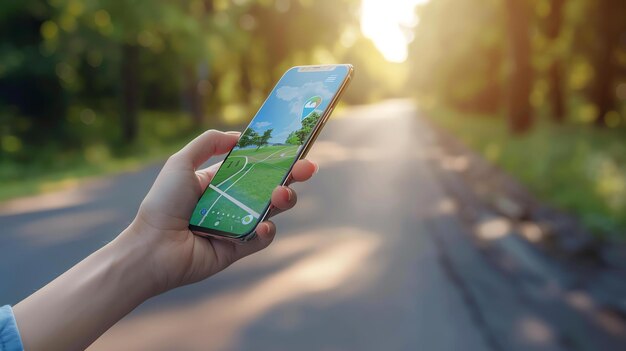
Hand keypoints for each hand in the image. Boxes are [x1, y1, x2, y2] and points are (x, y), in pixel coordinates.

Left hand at [119, 130, 316, 293]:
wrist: (153, 247)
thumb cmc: (163, 204)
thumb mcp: (180, 163)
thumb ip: (208, 143)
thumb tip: (239, 136)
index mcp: (219, 182)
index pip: (254, 166)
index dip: (274, 158)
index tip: (294, 148)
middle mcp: (231, 202)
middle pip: (270, 186)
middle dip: (292, 176)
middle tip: (307, 168)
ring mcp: (237, 225)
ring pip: (271, 210)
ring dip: (283, 199)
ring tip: (281, 194)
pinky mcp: (238, 248)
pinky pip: (261, 238)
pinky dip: (266, 231)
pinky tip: (262, 225)